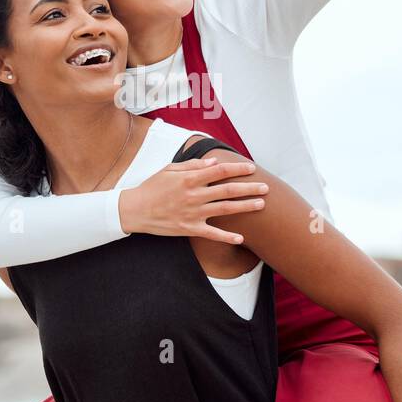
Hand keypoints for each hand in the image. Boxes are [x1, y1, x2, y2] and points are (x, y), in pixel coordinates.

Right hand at [118, 156, 267, 243]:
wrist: (135, 210)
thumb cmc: (152, 187)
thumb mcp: (170, 170)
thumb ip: (193, 166)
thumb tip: (214, 162)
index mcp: (189, 178)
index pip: (219, 171)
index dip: (237, 169)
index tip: (251, 167)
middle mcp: (194, 195)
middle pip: (228, 190)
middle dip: (249, 188)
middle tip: (266, 187)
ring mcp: (193, 213)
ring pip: (225, 209)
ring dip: (245, 207)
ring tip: (261, 204)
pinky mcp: (189, 228)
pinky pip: (212, 234)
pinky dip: (227, 236)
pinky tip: (241, 238)